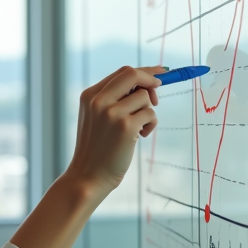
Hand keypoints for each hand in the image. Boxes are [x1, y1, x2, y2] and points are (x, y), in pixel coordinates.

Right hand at [66, 66, 164, 195]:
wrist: (88, 176)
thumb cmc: (97, 148)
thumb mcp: (97, 117)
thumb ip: (115, 99)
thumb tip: (148, 83)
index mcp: (89, 95)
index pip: (122, 72)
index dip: (144, 72)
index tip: (159, 73)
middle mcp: (98, 101)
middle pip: (133, 74)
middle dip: (151, 80)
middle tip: (156, 97)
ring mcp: (111, 113)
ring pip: (144, 97)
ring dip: (147, 111)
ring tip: (138, 128)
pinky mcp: (126, 127)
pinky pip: (150, 114)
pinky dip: (150, 124)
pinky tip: (140, 137)